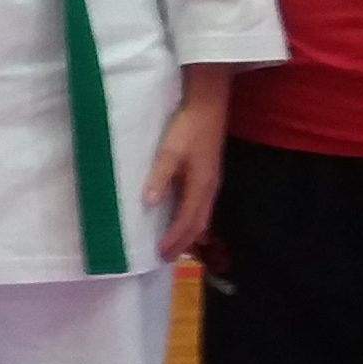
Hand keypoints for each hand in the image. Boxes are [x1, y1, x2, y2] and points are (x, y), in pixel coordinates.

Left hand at [141, 70, 231, 262]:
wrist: (208, 106)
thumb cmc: (187, 128)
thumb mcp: (169, 152)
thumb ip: (160, 177)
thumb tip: (150, 203)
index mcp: (200, 187)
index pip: (187, 222)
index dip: (174, 240)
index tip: (160, 254)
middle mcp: (209, 189)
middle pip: (198, 225)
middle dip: (183, 243)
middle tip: (167, 257)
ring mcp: (212, 182)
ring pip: (202, 216)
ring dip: (189, 233)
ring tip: (175, 244)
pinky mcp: (209, 175)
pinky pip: (202, 206)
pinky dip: (193, 219)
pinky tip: (183, 217)